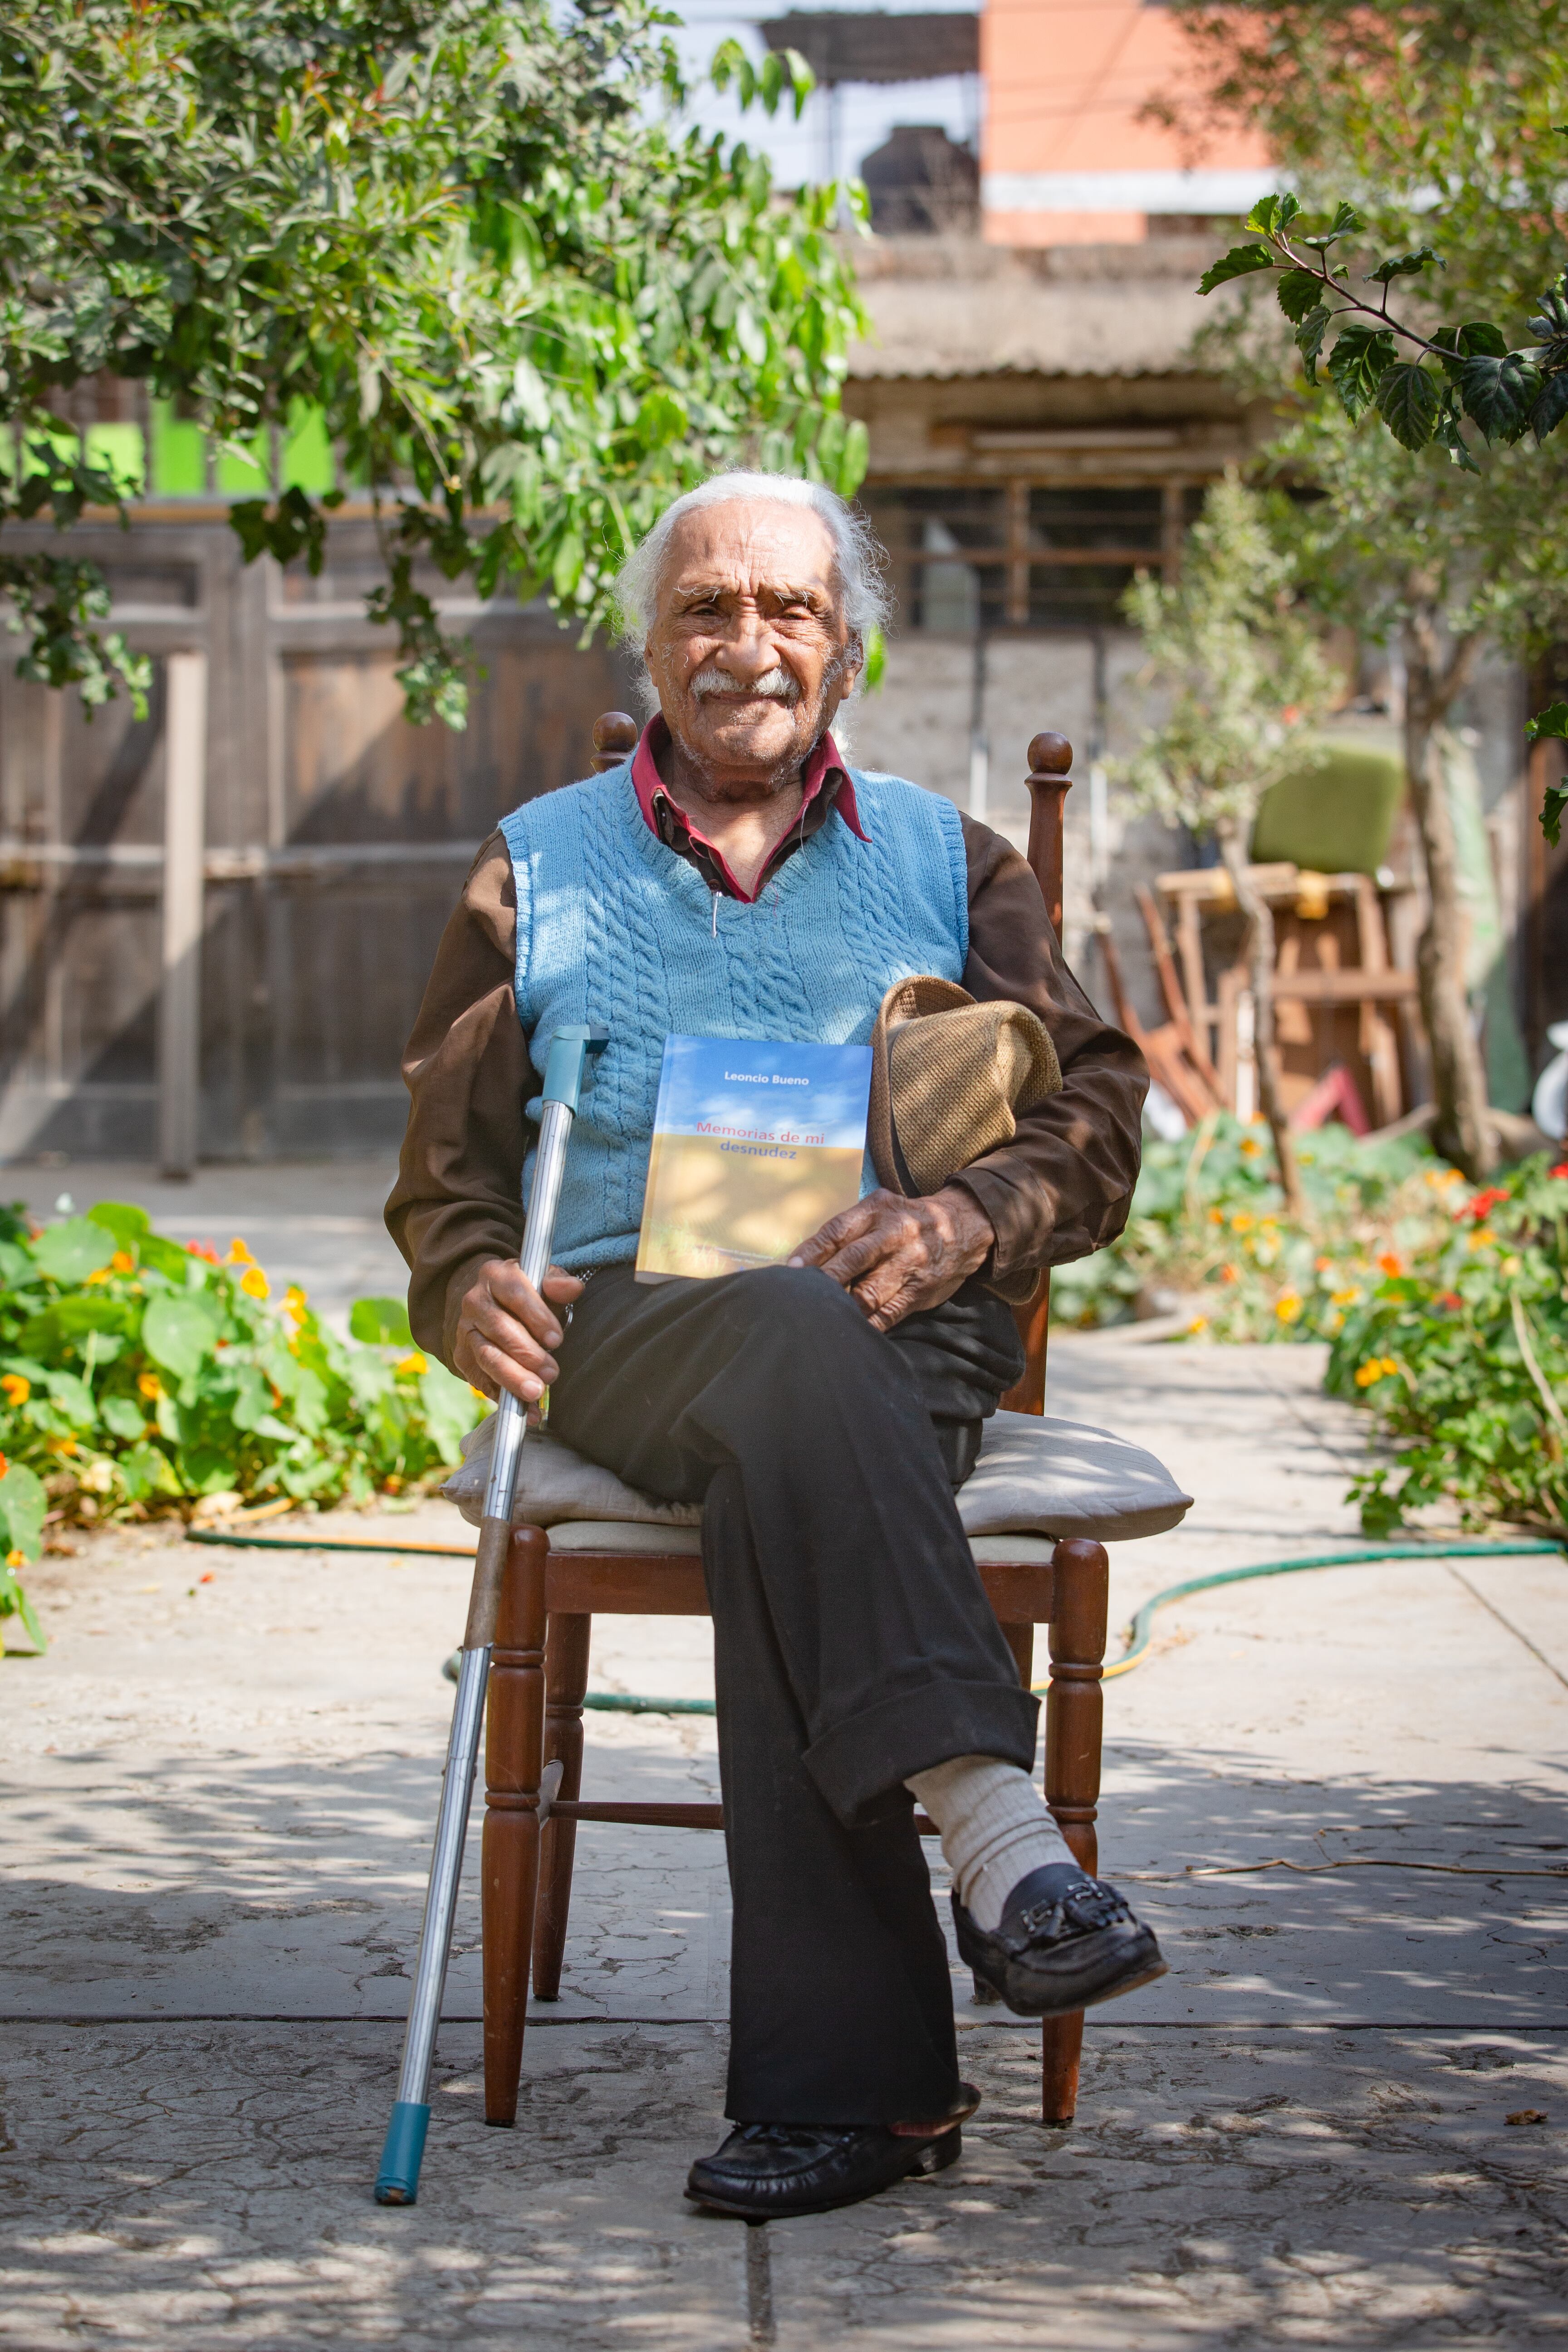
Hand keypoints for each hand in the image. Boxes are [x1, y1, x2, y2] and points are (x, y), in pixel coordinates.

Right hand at [452, 1259, 583, 1404]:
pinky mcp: (463, 1358)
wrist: (491, 1305)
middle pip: (499, 1329)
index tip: (556, 1339)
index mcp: (496, 1276)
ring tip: (536, 1392)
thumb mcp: (542, 1284)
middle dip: (527, 1354)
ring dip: (512, 1378)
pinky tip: (527, 1412)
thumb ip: (558, 1285)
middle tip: (551, 1373)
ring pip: (487, 1357)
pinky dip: (505, 1399)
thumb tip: (574, 1287)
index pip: (515, 1294)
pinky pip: (483, 1381)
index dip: (536, 1317)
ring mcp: (466, 1331)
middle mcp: (475, 1302)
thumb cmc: (526, 1296)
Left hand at [789, 1186, 993, 1331]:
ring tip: (819, 1317)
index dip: (812, 1251)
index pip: (838, 1231)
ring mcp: (909, 1263)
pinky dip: (868, 1325)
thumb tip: (805, 1263)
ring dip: (844, 1307)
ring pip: (869, 1292)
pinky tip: (849, 1331)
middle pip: (853, 1259)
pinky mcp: (920, 1290)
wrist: (963, 1227)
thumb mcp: (880, 1210)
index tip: (791, 1269)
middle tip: (799, 1297)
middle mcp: (894, 1234)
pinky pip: (889, 1313)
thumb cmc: (906, 1221)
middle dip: (825, 1281)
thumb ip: (848, 1231)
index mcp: (877, 1210)